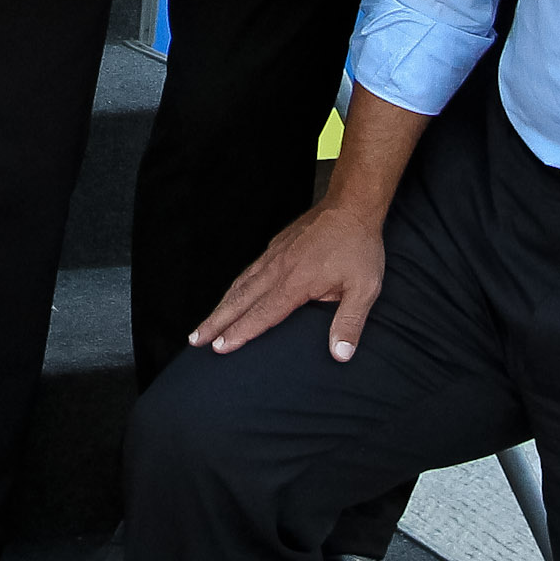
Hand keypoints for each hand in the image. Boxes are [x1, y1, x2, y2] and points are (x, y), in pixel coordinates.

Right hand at [191, 201, 384, 361]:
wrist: (351, 205)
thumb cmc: (359, 247)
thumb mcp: (365, 289)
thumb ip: (350, 322)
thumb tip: (341, 355)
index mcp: (296, 283)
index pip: (262, 314)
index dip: (240, 333)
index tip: (220, 348)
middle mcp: (278, 269)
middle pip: (240, 300)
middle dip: (216, 322)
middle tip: (194, 339)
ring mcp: (274, 256)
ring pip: (240, 285)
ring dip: (221, 306)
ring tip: (205, 324)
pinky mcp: (276, 247)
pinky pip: (249, 271)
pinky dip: (234, 287)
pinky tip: (231, 294)